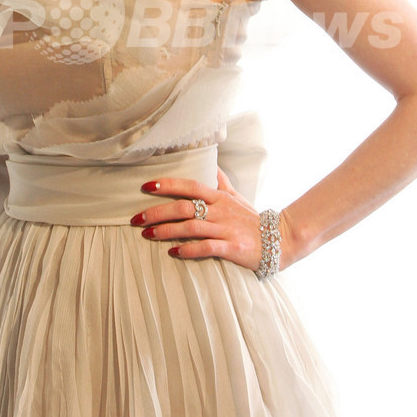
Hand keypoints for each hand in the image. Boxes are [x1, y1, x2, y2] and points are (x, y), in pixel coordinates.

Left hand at [131, 168, 276, 271]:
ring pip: (191, 227)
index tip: (145, 186)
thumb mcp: (236, 196)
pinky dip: (188, 249)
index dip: (167, 184)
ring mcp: (226, 229)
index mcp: (219, 197)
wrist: (280, 240)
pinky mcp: (232, 248)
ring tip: (147, 234)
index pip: (189, 186)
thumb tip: (210, 164)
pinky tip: (172, 252)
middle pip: (184, 207)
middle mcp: (220, 211)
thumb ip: (221, 182)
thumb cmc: (252, 219)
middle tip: (136, 218)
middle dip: (157, 211)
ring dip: (166, 231)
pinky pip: (207, 247)